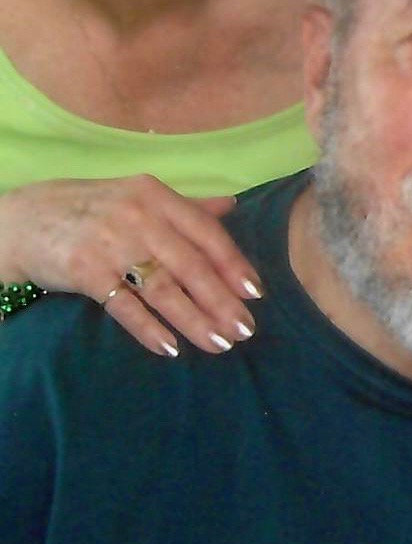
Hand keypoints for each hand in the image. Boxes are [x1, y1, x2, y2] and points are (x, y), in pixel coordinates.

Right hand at [0, 176, 262, 356]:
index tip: (256, 293)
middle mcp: (137, 215)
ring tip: (219, 344)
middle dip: (221, 300)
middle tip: (245, 329)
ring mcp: (110, 243)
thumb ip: (186, 207)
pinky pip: (125, 306)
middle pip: (190, 265)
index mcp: (155, 195)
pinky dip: (149, 329)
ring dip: (194, 320)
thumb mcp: (138, 197)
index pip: (206, 232)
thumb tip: (231, 205)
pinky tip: (170, 347)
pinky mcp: (85, 270)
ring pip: (163, 288)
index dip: (233, 264)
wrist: (23, 219)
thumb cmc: (89, 210)